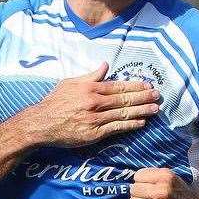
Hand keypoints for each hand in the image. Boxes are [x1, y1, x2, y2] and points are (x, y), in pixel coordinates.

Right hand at [23, 62, 159, 147]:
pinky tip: (141, 123)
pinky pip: (116, 129)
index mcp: (90, 88)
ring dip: (141, 111)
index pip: (118, 86)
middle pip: (124, 99)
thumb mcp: (71, 82)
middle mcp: (95, 102)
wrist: (42, 123)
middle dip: (143, 97)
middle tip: (157, 95)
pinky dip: (130, 125)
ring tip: (154, 109)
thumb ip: (91, 75)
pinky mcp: (94, 134)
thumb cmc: (55, 101)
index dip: (135, 85)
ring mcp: (95, 119)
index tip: (147, 84)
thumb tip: (106, 65)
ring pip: (123, 114)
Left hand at [129, 168, 198, 198]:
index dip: (141, 181)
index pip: (138, 176)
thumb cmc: (182, 195)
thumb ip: (153, 176)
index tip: (147, 185)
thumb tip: (132, 179)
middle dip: (139, 193)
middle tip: (147, 197)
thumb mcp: (171, 178)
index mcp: (165, 177)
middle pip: (133, 189)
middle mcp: (162, 192)